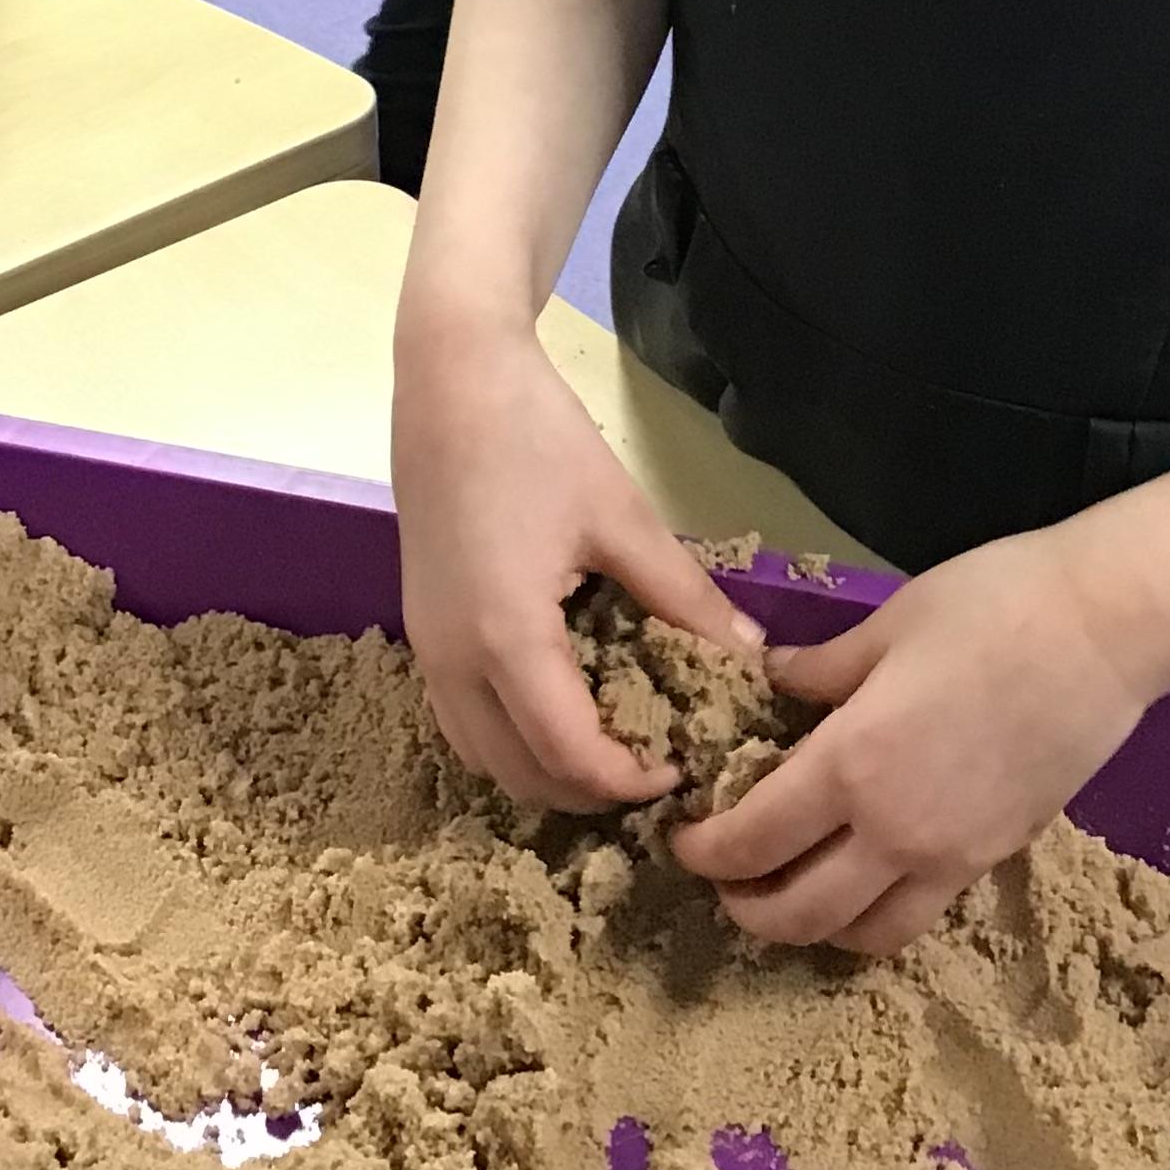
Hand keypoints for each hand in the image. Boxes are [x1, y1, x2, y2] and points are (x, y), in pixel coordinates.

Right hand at [393, 319, 764, 814]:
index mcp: (508, 640)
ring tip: (614, 741)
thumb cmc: (538, 439)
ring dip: (546, 770)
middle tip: (656, 762)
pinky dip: (510, 738)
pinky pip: (462, 721)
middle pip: (522, 777)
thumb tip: (748, 653)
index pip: (571, 757)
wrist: (449, 379)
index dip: (630, 782)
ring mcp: (428, 651)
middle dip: (591, 790)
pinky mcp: (421, 632)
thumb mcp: (622, 517)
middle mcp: (455, 664)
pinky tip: (561, 702)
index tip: (683, 769)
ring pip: (483, 757)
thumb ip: (684, 596)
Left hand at [673, 519, 1167, 956]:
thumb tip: (768, 681)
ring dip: (813, 928)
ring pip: (862, 936)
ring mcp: (951, 857)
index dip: (706, 850)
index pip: (753, 838)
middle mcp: (894, 833)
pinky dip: (876, 914)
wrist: (1106, 630)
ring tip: (793, 888)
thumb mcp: (887, 624)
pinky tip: (866, 872)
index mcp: (852, 766)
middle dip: (746, 906)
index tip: (685, 837)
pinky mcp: (995, 859)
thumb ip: (818, 669)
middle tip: (724, 878)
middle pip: (798, 913)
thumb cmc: (991, 606)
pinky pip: (919, 914)